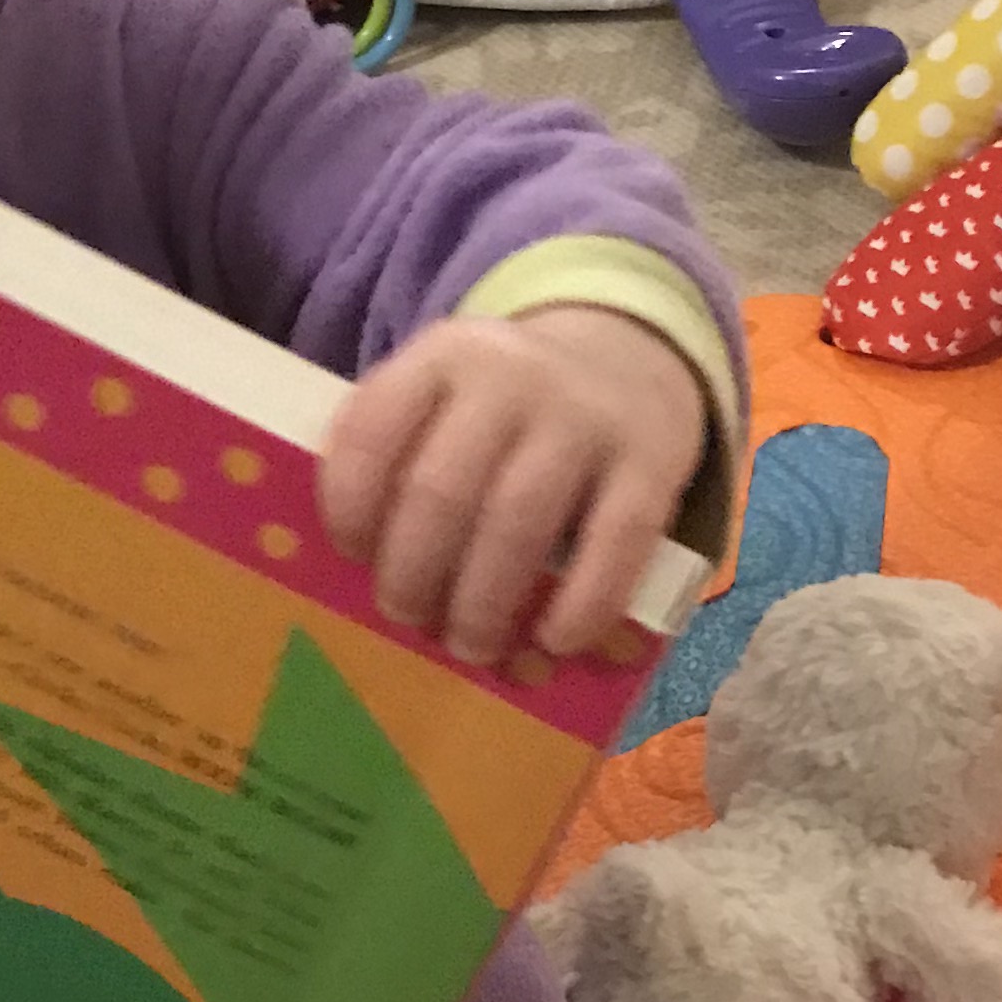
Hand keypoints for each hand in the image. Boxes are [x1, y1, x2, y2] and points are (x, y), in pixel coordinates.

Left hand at [317, 307, 708, 665]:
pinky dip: (581, 604)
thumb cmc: (506, 410)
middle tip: (409, 619)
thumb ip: (399, 456)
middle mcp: (511, 376)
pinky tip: (555, 640)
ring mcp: (584, 417)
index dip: (350, 509)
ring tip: (471, 645)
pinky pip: (613, 544)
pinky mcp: (652, 462)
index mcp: (441, 358)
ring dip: (482, 604)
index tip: (353, 558)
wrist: (626, 357)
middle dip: (412, 576)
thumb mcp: (445, 397)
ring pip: (517, 522)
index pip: (371, 432)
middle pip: (440, 492)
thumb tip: (360, 577)